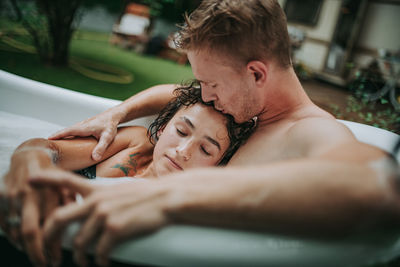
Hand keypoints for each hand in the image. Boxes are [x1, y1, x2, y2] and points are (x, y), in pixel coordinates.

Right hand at [0, 164, 75, 266]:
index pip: (49, 226)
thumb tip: (77, 220)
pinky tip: (22, 245)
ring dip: (25, 248)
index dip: (53, 246)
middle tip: (44, 265)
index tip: (57, 259)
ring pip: (15, 232)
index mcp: (46, 192)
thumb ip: (70, 201)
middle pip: (29, 233)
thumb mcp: (66, 184)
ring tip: (37, 257)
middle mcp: (27, 196)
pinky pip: (4, 225)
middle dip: (36, 253)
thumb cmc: (52, 173)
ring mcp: (10, 199)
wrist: (27, 156)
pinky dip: (13, 238)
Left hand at [30, 175, 171, 266]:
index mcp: (97, 189)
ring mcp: (104, 215)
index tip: (30, 181)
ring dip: (80, 257)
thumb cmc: (148, 195)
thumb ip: (103, 197)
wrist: (168, 198)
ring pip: (80, 241)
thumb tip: (92, 208)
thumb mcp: (122, 189)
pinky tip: (103, 263)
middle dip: (49, 237)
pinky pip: (99, 251)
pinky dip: (99, 261)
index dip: (46, 180)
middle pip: (59, 218)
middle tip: (50, 250)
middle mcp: (96, 201)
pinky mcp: (115, 229)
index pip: (66, 181)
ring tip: (84, 262)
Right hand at [49, 109, 124, 160]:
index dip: (57, 136)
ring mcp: (83, 125)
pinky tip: (68, 140)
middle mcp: (81, 125)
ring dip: (61, 135)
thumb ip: (101, 147)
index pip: (67, 132)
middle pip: (66, 131)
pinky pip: (74, 130)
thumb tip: (94, 158)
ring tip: (53, 143)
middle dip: (56, 136)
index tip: (47, 140)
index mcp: (83, 128)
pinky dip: (68, 134)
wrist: (114, 115)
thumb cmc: (111, 125)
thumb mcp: (108, 137)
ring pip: (70, 131)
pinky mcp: (85, 125)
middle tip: (45, 143)